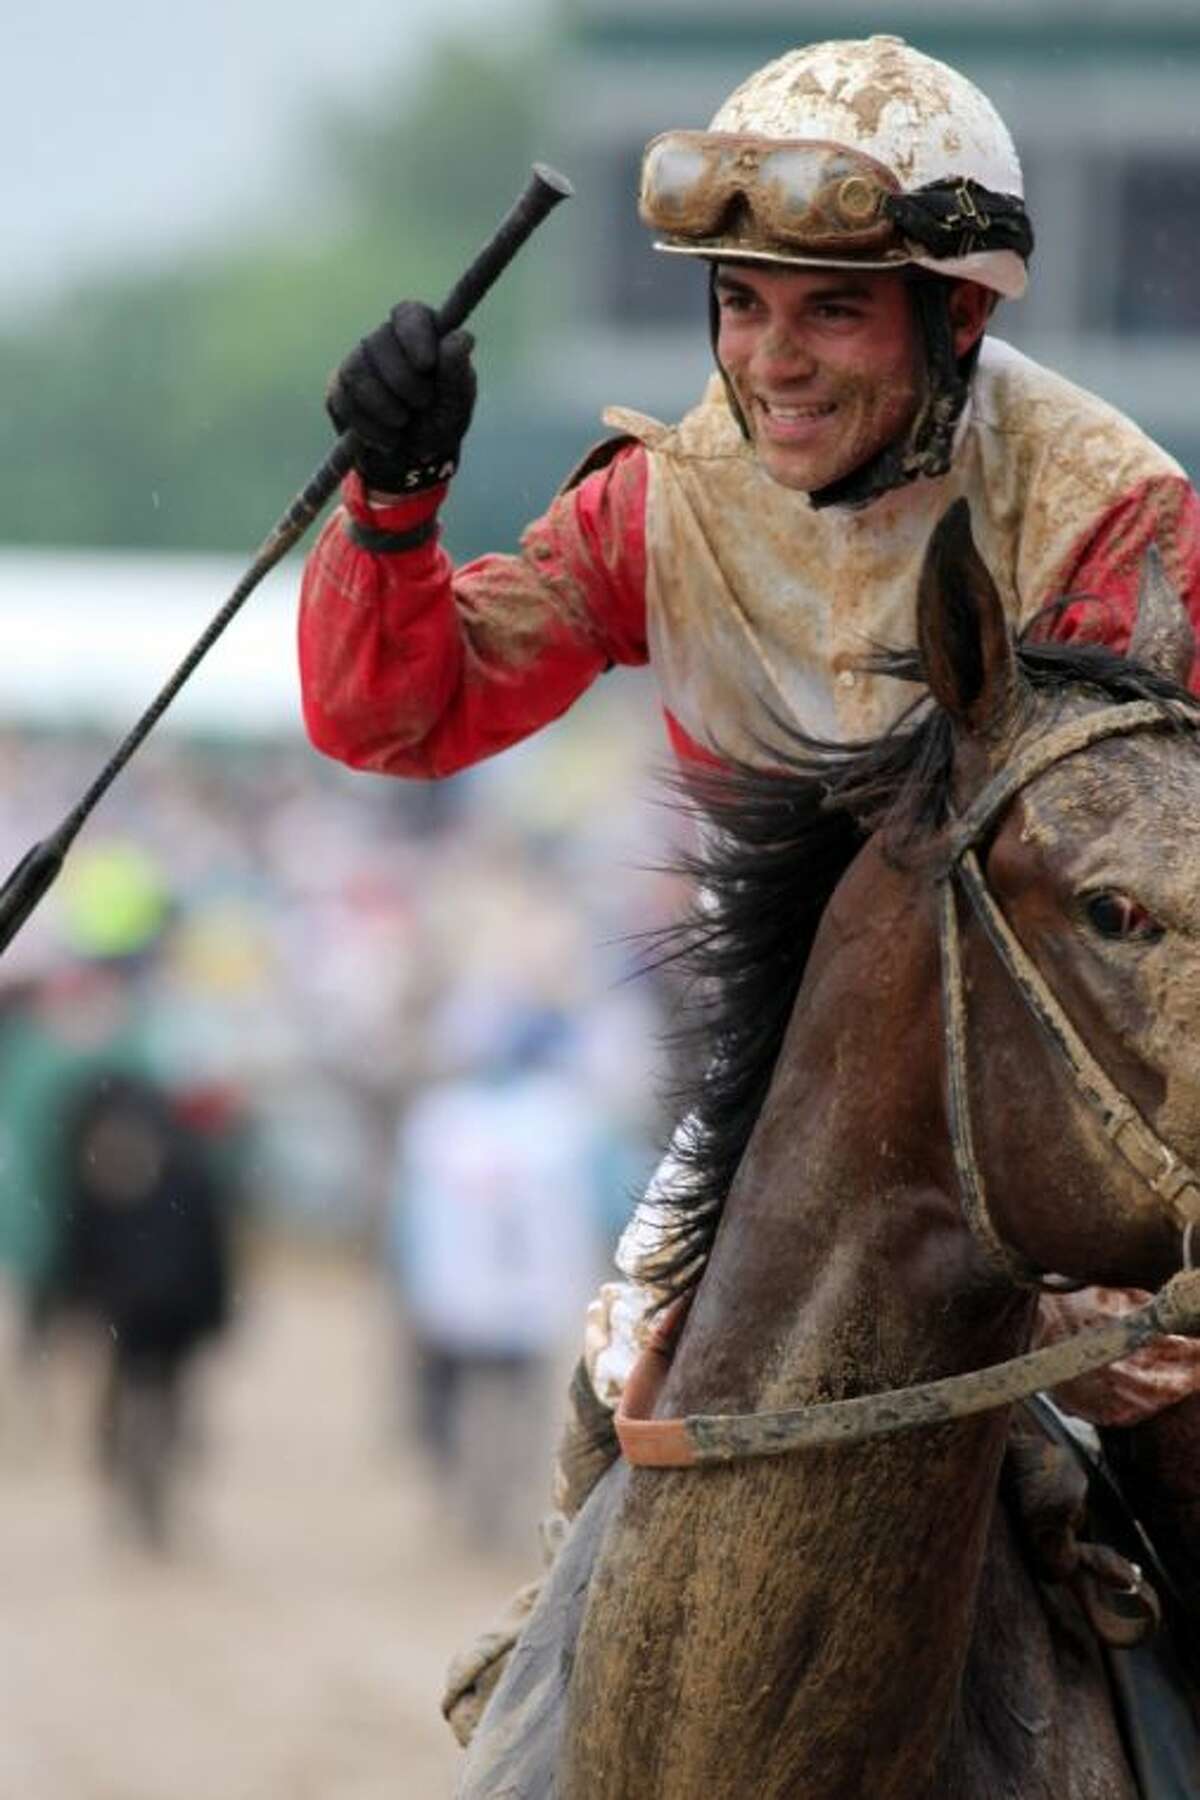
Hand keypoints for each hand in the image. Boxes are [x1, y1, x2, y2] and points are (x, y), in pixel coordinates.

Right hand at [325, 301, 476, 492]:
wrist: (412, 461)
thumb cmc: (440, 421)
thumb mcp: (456, 403)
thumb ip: (457, 372)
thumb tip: (460, 339)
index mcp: (421, 333)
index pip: (408, 313)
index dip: (414, 335)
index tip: (426, 364)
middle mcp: (386, 339)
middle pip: (379, 341)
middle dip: (402, 380)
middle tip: (422, 404)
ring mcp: (359, 362)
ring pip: (357, 372)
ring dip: (385, 406)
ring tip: (404, 423)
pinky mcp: (340, 388)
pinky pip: (344, 400)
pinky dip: (370, 426)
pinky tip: (388, 438)